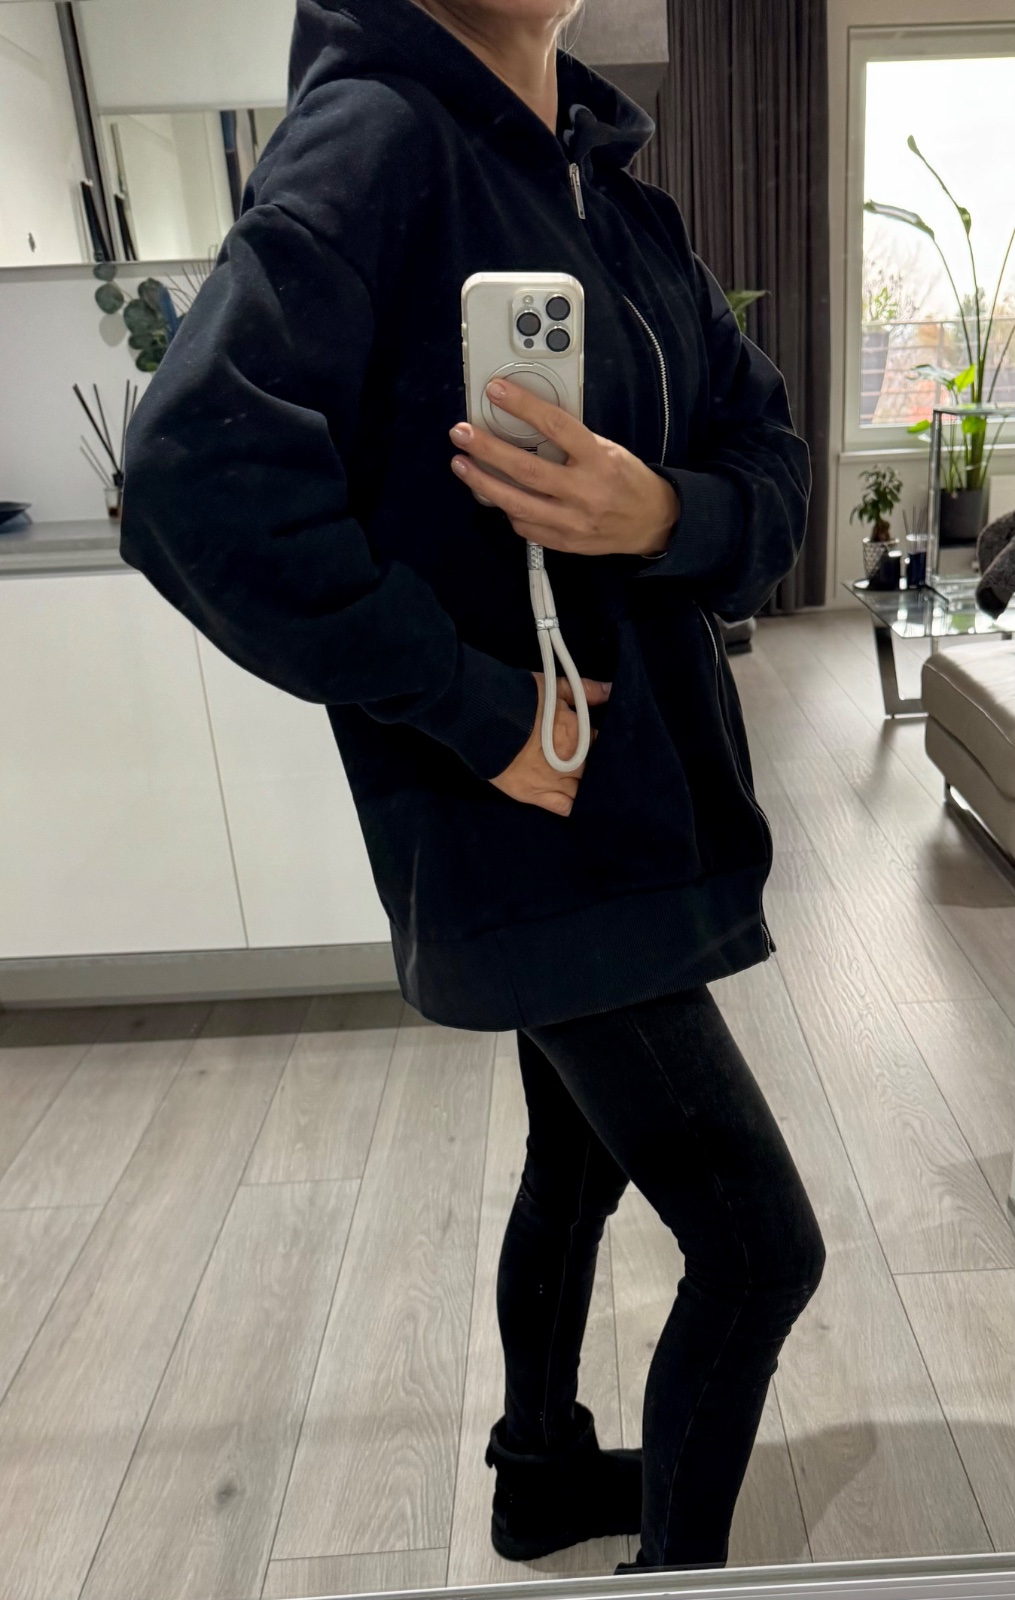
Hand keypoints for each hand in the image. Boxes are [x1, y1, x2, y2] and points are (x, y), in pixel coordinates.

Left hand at [449, 378, 679, 557]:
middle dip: (487, 450)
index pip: (555, 426)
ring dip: (483, 483)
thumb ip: (570, 442)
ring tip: (461, 464)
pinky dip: (506, 509)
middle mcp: (585, 491)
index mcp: (598, 459)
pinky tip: (495, 495)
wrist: (653, 523)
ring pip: (517, 503)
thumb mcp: (608, 449)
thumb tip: (527, 425)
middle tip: (461, 434)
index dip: (522, 406)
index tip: (496, 392)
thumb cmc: (627, 480)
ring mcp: (572, 521)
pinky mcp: (564, 542)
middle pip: (526, 469)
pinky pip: (525, 526)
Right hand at [491, 673, 611, 815]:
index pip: (605, 746)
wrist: (484, 718)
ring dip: (588, 789)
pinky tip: (580, 806)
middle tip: (595, 767)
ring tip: (587, 786)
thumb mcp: (554, 688)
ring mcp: (555, 782)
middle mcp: (573, 763)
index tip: (601, 746)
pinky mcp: (534, 796)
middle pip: (597, 773)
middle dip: (598, 770)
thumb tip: (612, 690)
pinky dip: (574, 807)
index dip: (604, 747)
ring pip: (584, 793)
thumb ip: (586, 690)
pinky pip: (564, 808)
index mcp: (580, 736)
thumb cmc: (521, 700)